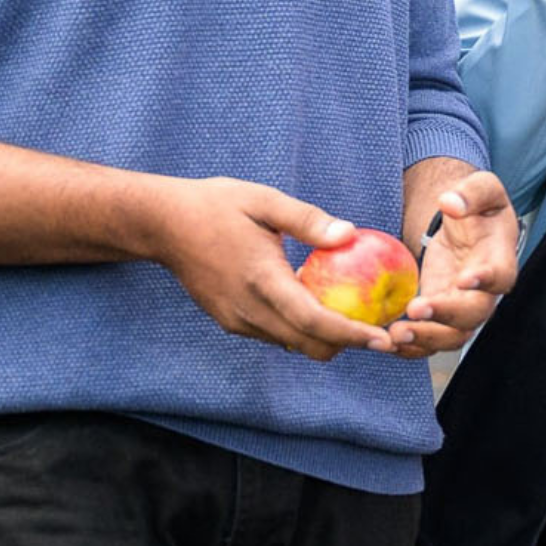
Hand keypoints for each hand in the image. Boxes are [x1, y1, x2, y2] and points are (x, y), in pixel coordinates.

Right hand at [147, 177, 399, 362]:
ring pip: (291, 343)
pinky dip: (298, 328)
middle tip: (377, 328)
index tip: (383, 339)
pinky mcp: (229, 321)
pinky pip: (274, 334)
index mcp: (262, 280)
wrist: (163, 225)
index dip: (351, 335)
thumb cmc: (217, 205)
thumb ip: (307, 220)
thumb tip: (350, 234)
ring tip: (351, 314)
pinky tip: (312, 302)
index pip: (314, 322)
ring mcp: (236, 320)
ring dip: (321, 337)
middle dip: (345, 343)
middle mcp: (248, 310)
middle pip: (307, 344)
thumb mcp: (265, 201)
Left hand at [384, 168, 518, 358]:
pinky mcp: (439, 315)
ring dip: (424, 339)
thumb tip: (450, 202)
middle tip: (415, 310)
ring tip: (394, 334)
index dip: (486, 280)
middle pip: (473, 315)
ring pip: (452, 336)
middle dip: (445, 317)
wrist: (467, 225)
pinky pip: (429, 339)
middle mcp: (484, 292)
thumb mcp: (482, 187)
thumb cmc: (478, 206)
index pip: (501, 276)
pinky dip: (409, 346)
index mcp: (500, 259)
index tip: (464, 280)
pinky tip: (386, 342)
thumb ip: (471, 193)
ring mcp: (461, 307)